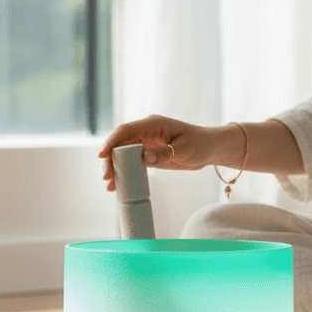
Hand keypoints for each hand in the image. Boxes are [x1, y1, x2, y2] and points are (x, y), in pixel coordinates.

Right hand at [97, 114, 215, 191]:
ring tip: (110, 186)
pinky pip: (132, 163)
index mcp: (153, 124)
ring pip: (123, 155)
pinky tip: (118, 186)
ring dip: (115, 168)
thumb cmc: (200, 144)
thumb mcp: (184, 149)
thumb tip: (143, 157)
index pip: (126, 131)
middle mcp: (146, 132)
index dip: (111, 141)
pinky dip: (124, 173)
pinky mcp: (149, 155)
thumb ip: (164, 153)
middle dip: (110, 160)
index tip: (102, 155)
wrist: (210, 149)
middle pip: (120, 144)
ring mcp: (146, 144)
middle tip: (106, 177)